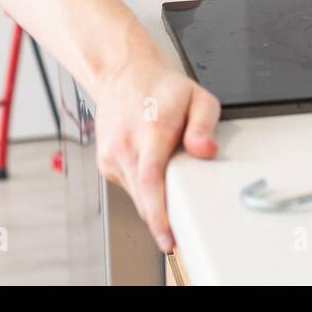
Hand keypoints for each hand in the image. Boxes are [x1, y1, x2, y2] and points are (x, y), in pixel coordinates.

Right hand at [90, 51, 220, 253]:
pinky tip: (152, 166)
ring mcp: (111, 154)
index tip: (168, 238)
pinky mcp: (105, 162)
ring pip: (136, 195)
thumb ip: (205, 126)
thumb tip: (205, 152)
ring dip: (154, 199)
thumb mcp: (198, 98)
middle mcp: (126, 143)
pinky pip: (128, 186)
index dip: (158, 214)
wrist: (123, 73)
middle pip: (143, 195)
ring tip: (168, 174)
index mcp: (151, 129)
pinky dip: (143, 187)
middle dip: (162, 218)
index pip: (150, 180)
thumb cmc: (161, 88)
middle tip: (180, 230)